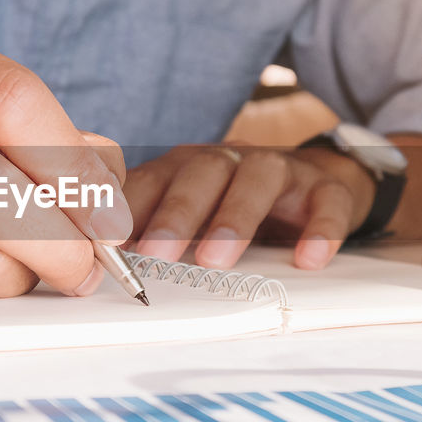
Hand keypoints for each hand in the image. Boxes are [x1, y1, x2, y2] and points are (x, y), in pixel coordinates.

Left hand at [124, 143, 375, 270]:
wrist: (315, 182)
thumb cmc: (235, 202)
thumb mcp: (191, 209)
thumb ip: (149, 224)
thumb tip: (96, 259)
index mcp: (188, 166)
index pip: (154, 179)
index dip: (129, 208)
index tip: (106, 244)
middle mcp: (231, 160)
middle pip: (201, 173)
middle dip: (176, 213)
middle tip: (155, 254)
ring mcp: (280, 170)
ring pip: (257, 180)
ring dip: (235, 218)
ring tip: (217, 260)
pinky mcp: (324, 189)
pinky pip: (324, 204)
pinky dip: (318, 230)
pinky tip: (308, 260)